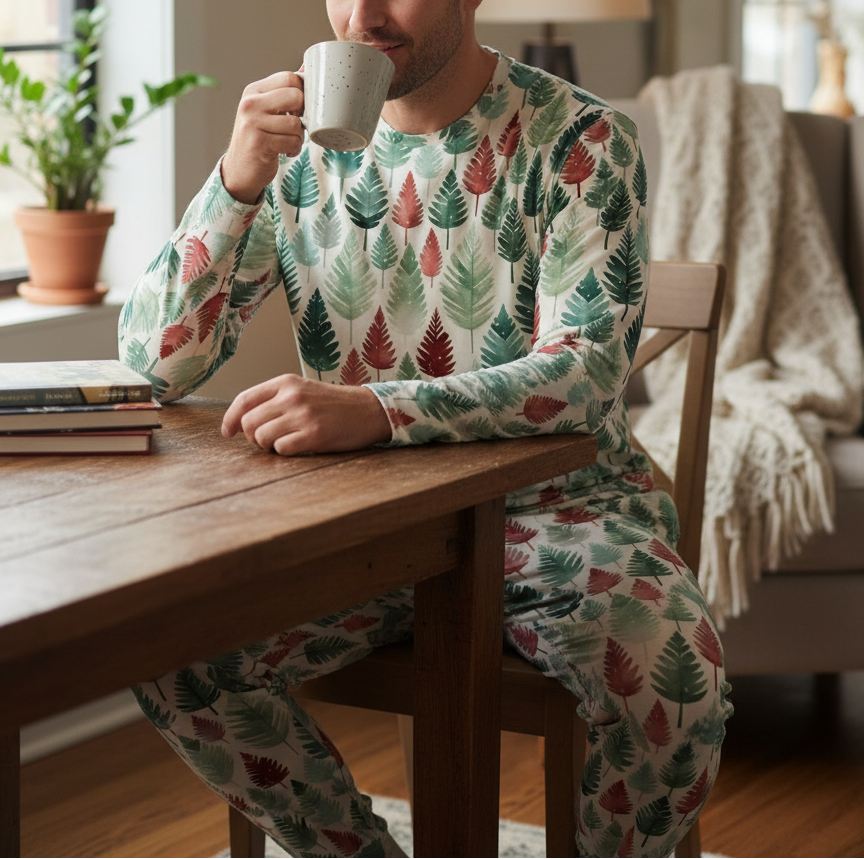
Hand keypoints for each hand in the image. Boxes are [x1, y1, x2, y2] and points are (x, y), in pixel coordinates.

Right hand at [220, 71, 304, 204]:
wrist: (239, 170)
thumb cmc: (259, 139)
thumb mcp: (267, 112)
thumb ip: (284, 93)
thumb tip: (308, 67)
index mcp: (254, 91)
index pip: (289, 77)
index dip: (302, 93)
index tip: (298, 109)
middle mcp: (251, 103)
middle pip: (296, 96)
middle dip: (303, 115)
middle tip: (295, 126)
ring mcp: (253, 123)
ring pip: (296, 123)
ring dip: (298, 137)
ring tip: (288, 141)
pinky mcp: (259, 143)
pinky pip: (292, 141)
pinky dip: (294, 149)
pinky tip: (284, 151)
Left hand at [221, 374, 392, 454]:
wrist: (369, 410)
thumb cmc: (333, 405)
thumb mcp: (302, 390)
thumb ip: (274, 400)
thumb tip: (241, 421)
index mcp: (286, 382)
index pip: (244, 400)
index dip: (230, 419)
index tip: (228, 432)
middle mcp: (292, 396)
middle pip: (249, 422)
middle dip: (252, 437)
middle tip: (266, 441)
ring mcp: (303, 415)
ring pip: (262, 437)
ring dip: (268, 446)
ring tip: (284, 443)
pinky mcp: (314, 434)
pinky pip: (282, 449)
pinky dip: (285, 451)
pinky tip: (298, 446)